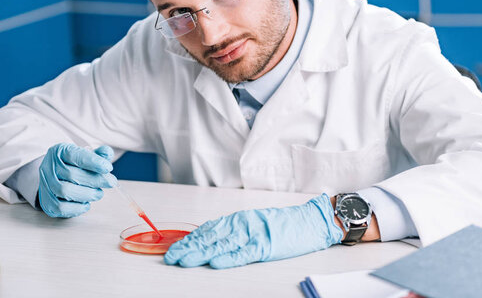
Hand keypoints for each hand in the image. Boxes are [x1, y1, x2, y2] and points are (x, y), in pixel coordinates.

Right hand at [38, 143, 116, 217]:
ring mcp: (45, 185)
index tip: (108, 168)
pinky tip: (86, 203)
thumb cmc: (76, 165)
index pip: (75, 155)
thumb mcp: (87, 155)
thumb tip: (107, 152)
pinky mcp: (46, 202)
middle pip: (71, 174)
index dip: (93, 162)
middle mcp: (49, 167)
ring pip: (65, 191)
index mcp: (59, 152)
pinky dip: (77, 207)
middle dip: (95, 180)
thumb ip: (99, 154)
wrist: (56, 176)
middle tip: (111, 182)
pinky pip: (60, 207)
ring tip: (99, 193)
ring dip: (87, 194)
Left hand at [164, 193, 342, 268]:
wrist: (310, 220)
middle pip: (210, 237)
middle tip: (171, 256)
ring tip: (184, 259)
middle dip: (189, 247)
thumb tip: (210, 240)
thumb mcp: (255, 223)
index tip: (174, 247)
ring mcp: (254, 234)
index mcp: (239, 219)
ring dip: (201, 253)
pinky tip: (214, 262)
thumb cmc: (283, 224)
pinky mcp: (266, 245)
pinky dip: (228, 258)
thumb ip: (234, 230)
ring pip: (222, 244)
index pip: (209, 229)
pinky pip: (244, 253)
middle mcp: (243, 224)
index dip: (190, 239)